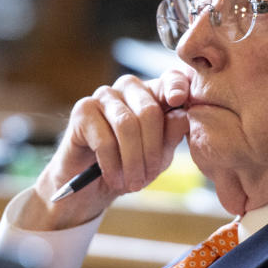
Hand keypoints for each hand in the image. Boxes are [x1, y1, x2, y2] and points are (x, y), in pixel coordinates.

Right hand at [18, 71, 190, 230]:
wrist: (91, 188)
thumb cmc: (129, 167)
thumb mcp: (158, 156)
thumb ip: (171, 135)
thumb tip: (184, 117)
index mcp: (153, 93)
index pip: (171, 79)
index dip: (176, 86)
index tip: (179, 99)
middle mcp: (129, 88)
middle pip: (149, 110)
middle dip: (151, 151)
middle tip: (147, 178)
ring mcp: (104, 95)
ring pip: (126, 125)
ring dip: (132, 161)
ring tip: (132, 184)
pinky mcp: (82, 110)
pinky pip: (104, 139)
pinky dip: (112, 165)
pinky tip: (113, 178)